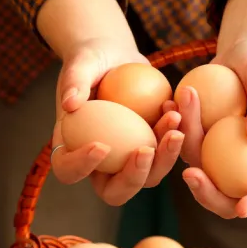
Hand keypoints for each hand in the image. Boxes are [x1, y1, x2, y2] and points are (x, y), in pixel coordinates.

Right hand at [37, 0, 183, 205]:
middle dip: (133, 176)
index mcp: (72, 147)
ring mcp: (128, 159)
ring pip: (149, 176)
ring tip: (173, 120)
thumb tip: (71, 104)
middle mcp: (101, 164)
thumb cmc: (92, 58)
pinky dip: (175, 135)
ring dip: (165, 156)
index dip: (83, 167)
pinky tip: (177, 109)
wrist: (117, 57)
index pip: (69, 170)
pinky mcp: (152, 147)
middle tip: (146, 150)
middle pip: (114, 191)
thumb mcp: (81, 62)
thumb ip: (74, 81)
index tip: (101, 145)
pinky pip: (166, 152)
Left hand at [178, 38, 246, 218]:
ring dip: (185, 140)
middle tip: (190, 175)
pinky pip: (184, 144)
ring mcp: (223, 154)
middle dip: (209, 195)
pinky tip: (168, 105)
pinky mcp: (202, 141)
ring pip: (201, 169)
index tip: (243, 208)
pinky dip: (173, 129)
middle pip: (232, 197)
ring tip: (180, 103)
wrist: (244, 51)